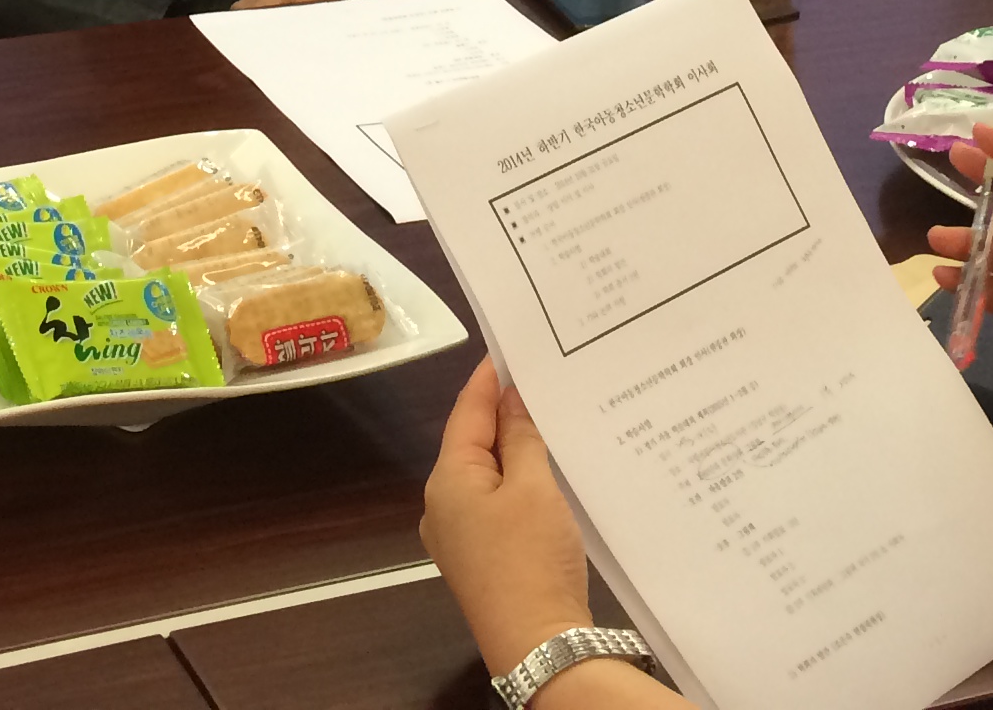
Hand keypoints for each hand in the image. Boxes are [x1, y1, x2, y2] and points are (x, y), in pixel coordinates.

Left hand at [424, 358, 592, 676]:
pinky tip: (546, 474)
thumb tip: (512, 398)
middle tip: (542, 378)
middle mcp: (443, 505)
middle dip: (505, 413)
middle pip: (474, 443)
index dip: (490, 377)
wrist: (540, 647)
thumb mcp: (534, 489)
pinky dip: (519, 483)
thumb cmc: (532, 560)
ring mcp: (460, 537)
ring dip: (515, 450)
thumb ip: (521, 438)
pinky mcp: (482, 560)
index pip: (467, 411)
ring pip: (488, 475)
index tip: (512, 346)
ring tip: (549, 418)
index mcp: (447, 480)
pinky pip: (497, 505)